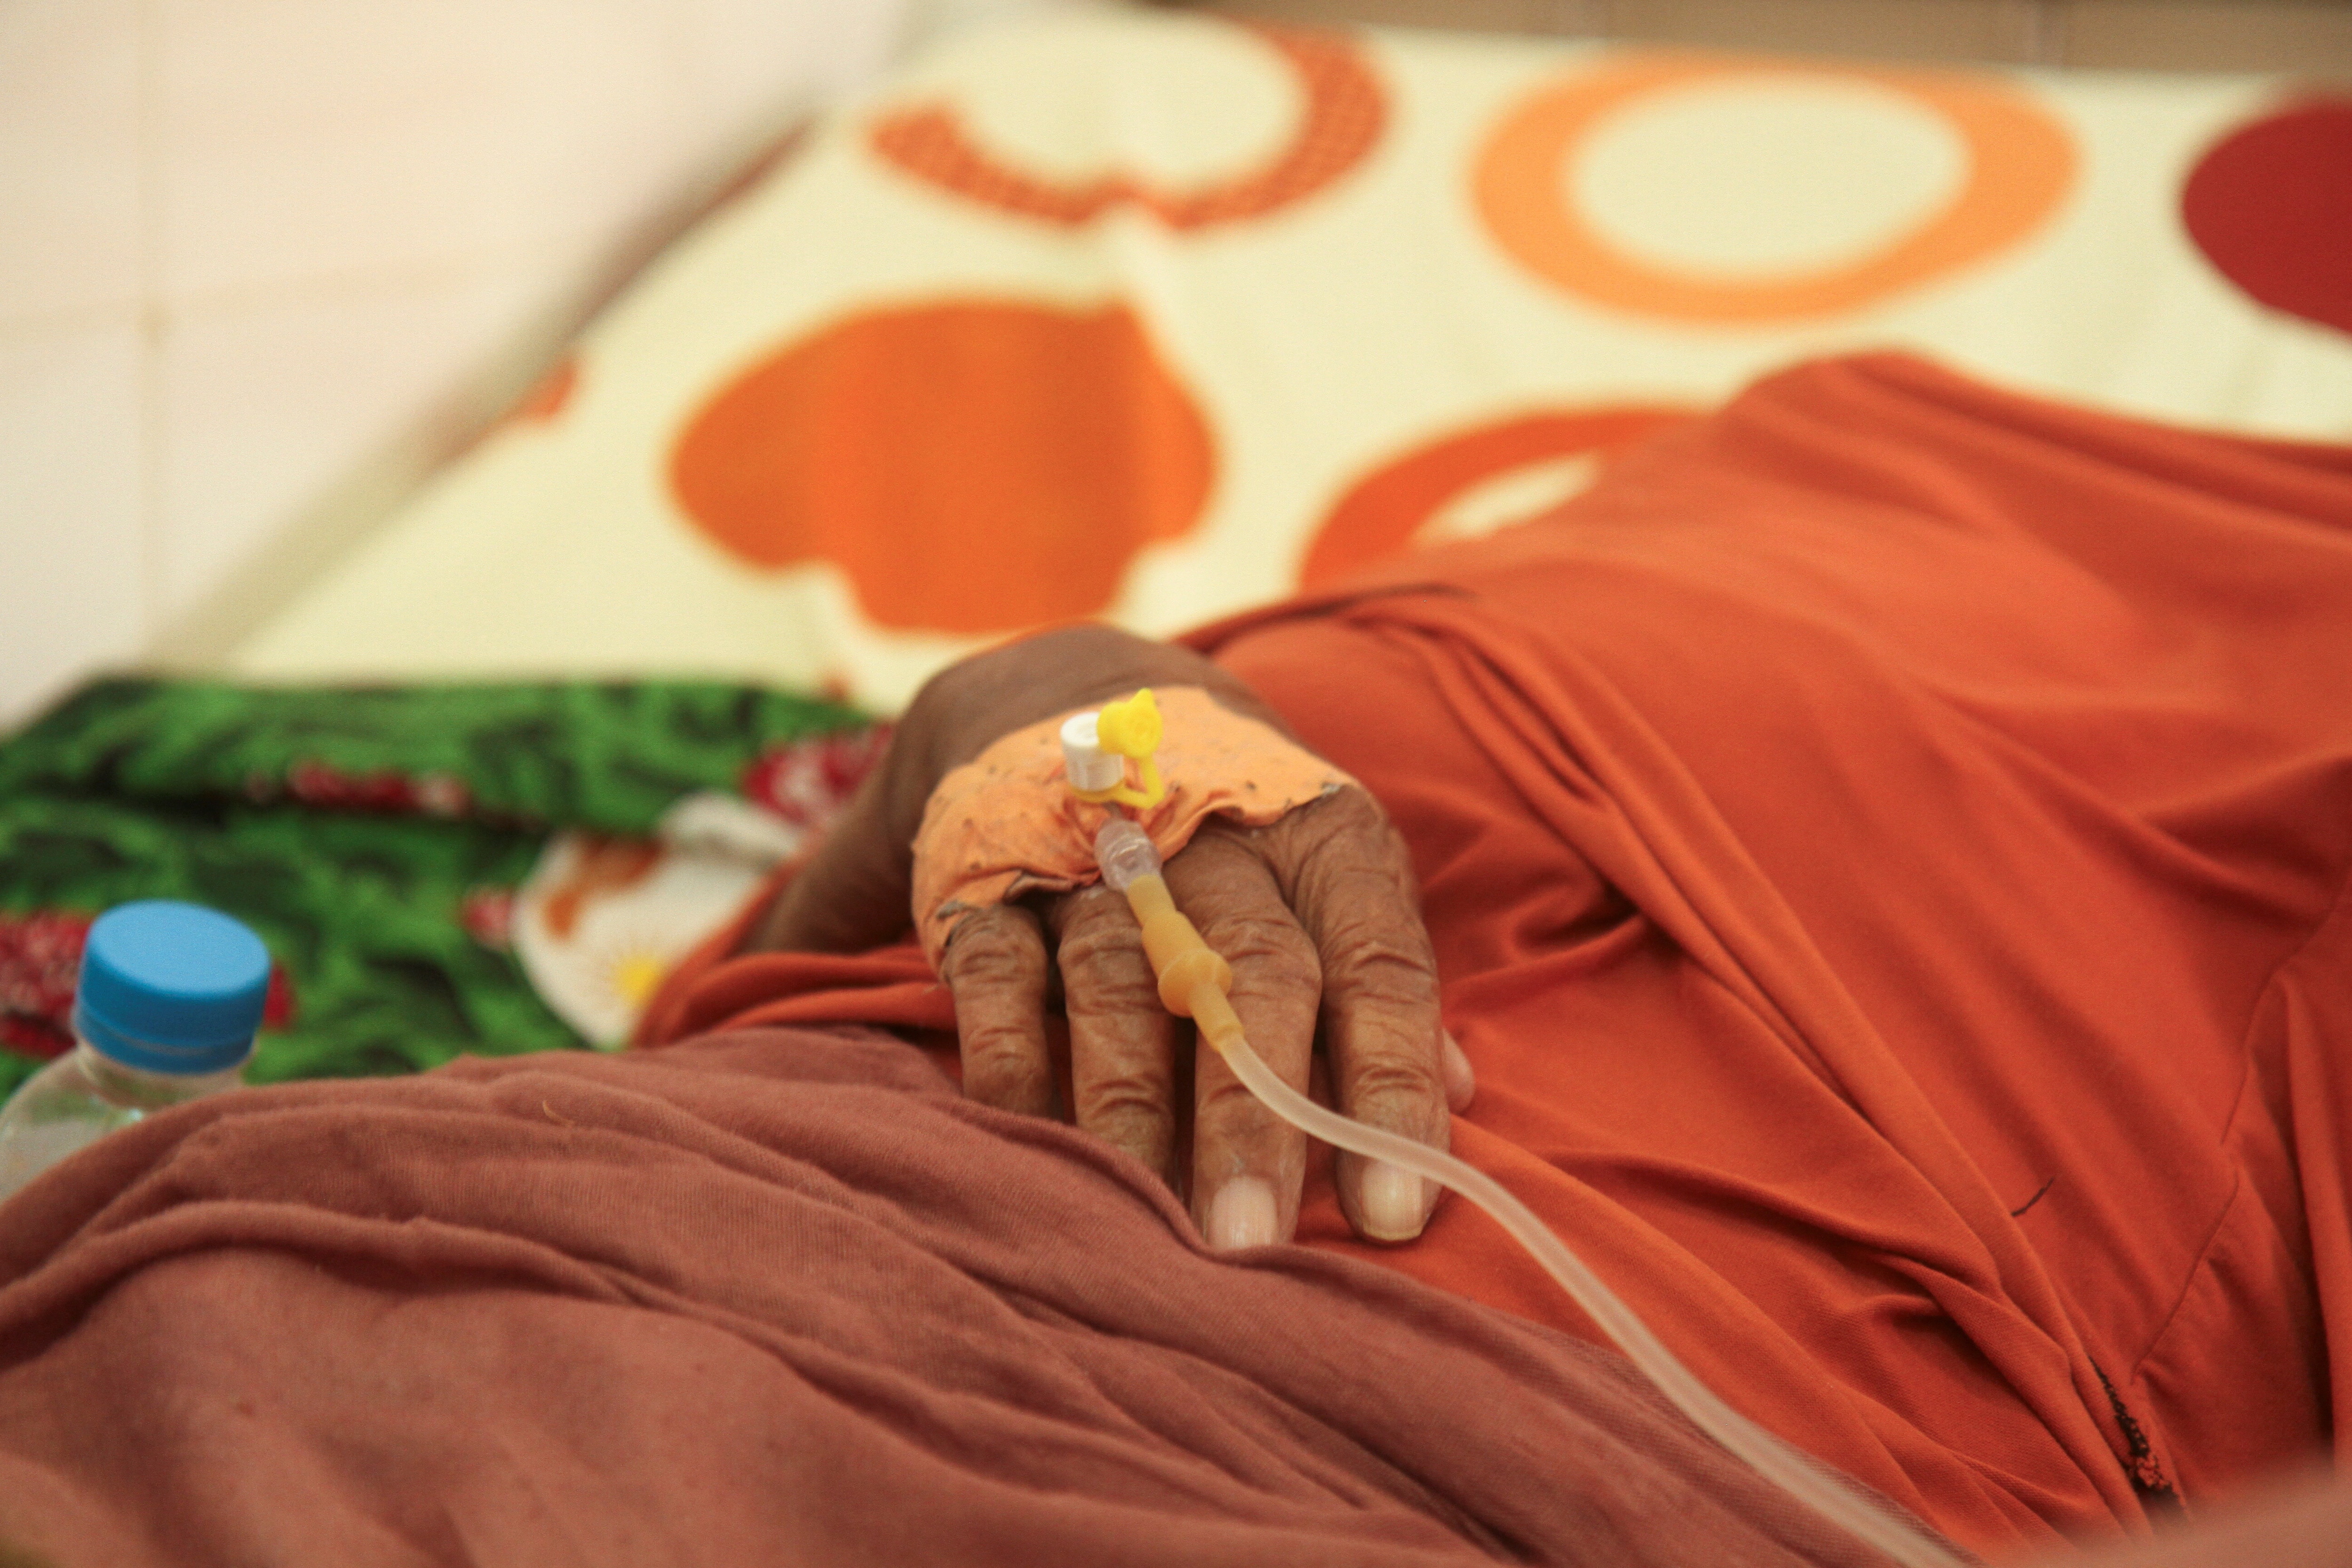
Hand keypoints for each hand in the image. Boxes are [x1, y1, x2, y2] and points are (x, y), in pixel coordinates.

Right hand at [748, 624, 1473, 1248]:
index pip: (1377, 961)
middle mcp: (1213, 838)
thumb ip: (1377, 982)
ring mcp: (1092, 855)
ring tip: (1149, 1222)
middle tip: (1253, 1247)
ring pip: (1120, 988)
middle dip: (1253, 1118)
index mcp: (1319, 835)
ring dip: (1132, 1114)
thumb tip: (1458, 1096)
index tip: (1395, 1217)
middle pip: (1249, 977)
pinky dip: (1011, 1062)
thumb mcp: (1324, 874)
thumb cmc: (1235, 833)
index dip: (1390, 1083)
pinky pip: (1000, 976)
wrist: (1073, 693)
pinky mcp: (990, 877)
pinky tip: (1031, 1141)